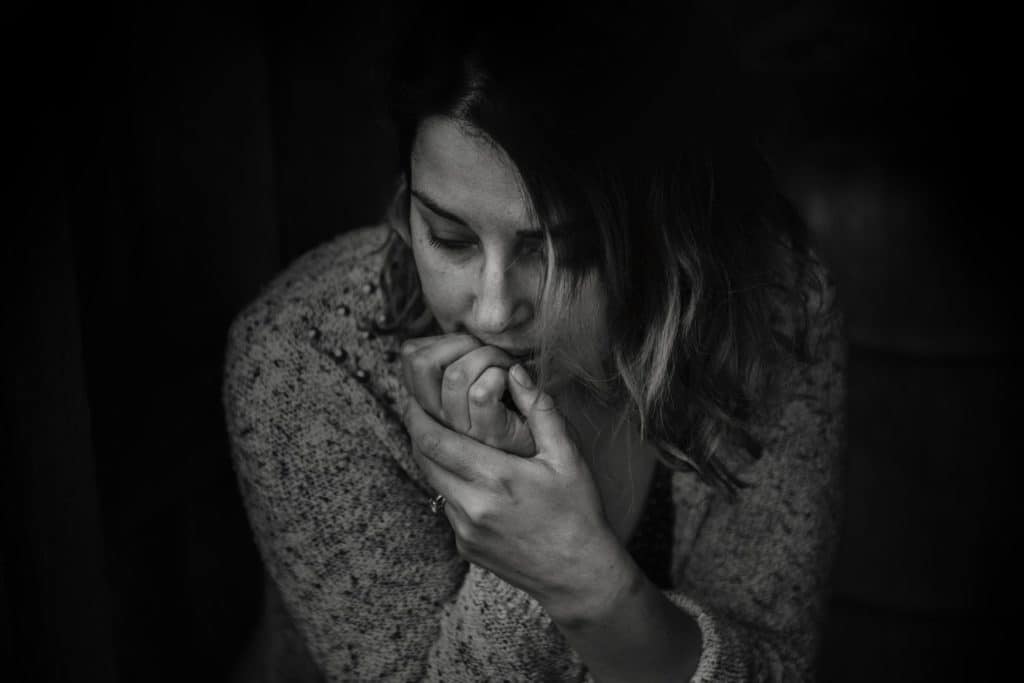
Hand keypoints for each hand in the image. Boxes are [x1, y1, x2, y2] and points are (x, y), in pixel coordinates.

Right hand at [400, 334, 534, 455]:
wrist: (551, 446)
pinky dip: (502, 376)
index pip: (410, 357)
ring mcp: (463, 430)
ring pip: (456, 376)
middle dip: (460, 341)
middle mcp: (440, 419)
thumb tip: (444, 336)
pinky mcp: (490, 435)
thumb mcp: (477, 381)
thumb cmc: (517, 406)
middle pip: (421, 363)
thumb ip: (457, 361)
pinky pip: (481, 394)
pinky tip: (515, 380)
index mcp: (432, 402)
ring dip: (488, 357)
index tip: (469, 347)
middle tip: (487, 350)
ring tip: (507, 365)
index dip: (441, 339)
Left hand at [402, 362, 623, 614]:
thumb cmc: (578, 512)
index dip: (417, 415)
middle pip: (423, 460)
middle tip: (418, 407)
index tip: (414, 396)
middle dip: (417, 431)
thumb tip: (515, 372)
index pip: (434, 440)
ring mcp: (464, 530)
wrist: (579, 575)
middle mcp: (472, 506)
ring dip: (433, 459)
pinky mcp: (464, 547)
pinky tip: (470, 476)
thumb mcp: (568, 457)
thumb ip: (540, 410)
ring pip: (433, 483)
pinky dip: (451, 485)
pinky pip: (447, 507)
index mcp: (496, 477)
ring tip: (442, 435)